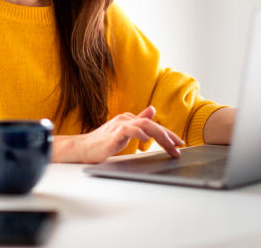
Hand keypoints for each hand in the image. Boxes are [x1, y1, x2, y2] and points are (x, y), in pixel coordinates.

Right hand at [54, 106, 183, 163]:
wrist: (81, 148)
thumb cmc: (102, 142)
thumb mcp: (124, 132)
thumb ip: (138, 122)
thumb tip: (152, 111)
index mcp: (130, 119)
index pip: (153, 125)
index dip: (168, 134)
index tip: (179, 143)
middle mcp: (126, 119)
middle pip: (152, 124)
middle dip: (168, 136)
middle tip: (179, 147)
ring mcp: (120, 125)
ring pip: (145, 125)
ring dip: (160, 135)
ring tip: (170, 145)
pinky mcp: (113, 134)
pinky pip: (129, 130)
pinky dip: (139, 133)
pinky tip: (146, 141)